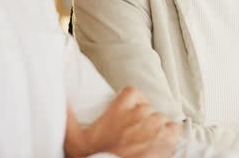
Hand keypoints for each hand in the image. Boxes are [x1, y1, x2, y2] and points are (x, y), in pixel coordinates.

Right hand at [64, 87, 180, 157]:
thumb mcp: (75, 140)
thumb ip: (69, 118)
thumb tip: (62, 101)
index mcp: (119, 108)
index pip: (133, 92)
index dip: (133, 103)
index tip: (129, 114)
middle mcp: (138, 112)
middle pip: (148, 108)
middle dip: (144, 121)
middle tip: (136, 137)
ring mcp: (154, 123)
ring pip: (161, 119)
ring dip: (157, 130)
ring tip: (147, 144)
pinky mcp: (167, 136)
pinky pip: (175, 128)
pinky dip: (171, 136)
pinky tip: (161, 145)